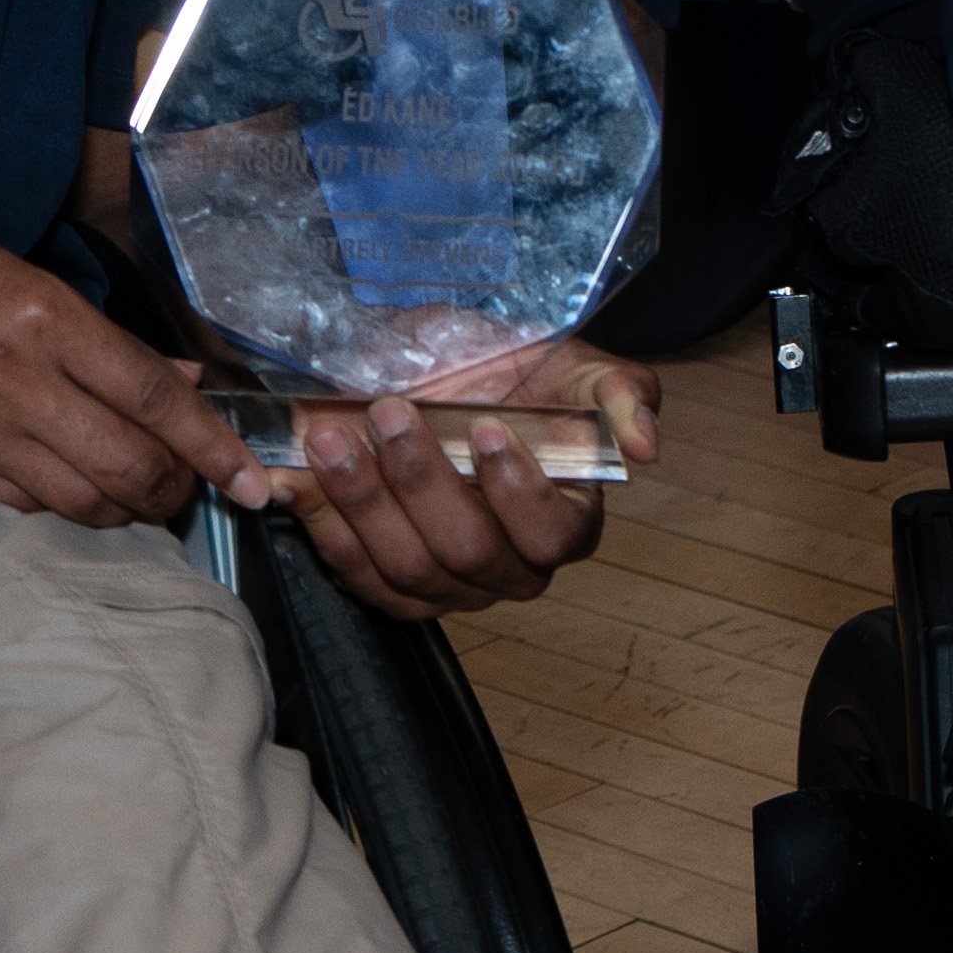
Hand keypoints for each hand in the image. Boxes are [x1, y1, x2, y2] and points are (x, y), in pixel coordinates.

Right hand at [0, 215, 252, 529]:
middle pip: (126, 466)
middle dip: (173, 490)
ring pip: (78, 502)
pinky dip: (57, 504)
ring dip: (122, 509)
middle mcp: (10, 384)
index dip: (212, 445)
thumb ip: (98, 338)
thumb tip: (178, 382)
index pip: (151, 396)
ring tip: (135, 496)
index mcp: (40, 319)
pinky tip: (65, 487)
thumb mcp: (13, 275)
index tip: (252, 479)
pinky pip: (19, 506)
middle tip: (184, 488)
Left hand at [276, 346, 661, 616]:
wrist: (432, 371)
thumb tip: (646, 447)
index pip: (553, 535)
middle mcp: (510, 567)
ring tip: (333, 436)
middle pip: (468, 552)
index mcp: (565, 519)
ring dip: (364, 500)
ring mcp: (448, 585)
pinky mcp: (388, 588)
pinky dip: (325, 525)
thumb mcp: (572, 364)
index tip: (486, 430)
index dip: (519, 492)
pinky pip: (357, 575)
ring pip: (407, 568)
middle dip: (422, 480)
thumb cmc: (508, 369)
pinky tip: (305, 477)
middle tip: (388, 411)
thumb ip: (619, 395)